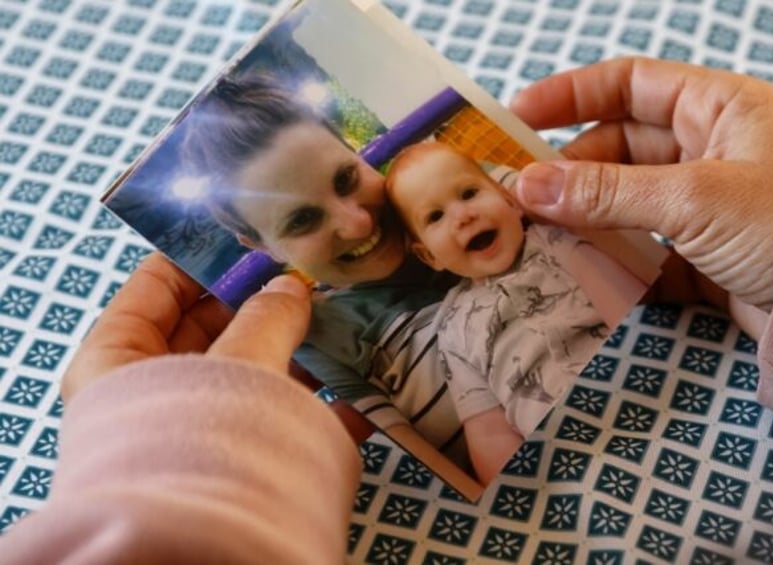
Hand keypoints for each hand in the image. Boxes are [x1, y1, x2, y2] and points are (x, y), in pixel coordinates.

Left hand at [62, 252, 374, 439]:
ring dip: (294, 348)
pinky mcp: (239, 456)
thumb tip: (293, 286)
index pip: (156, 283)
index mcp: (118, 357)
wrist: (208, 549)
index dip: (204, 253)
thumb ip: (266, 317)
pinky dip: (313, 402)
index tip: (255, 235)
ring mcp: (196, 423)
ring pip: (248, 369)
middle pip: (207, 324)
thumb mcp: (234, 364)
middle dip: (260, 301)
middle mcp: (151, 388)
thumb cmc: (200, 442)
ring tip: (339, 320)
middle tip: (306, 275)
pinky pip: (275, 415)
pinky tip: (357, 387)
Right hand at [510, 57, 772, 320]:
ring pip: (624, 202)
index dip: (570, 95)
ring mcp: (703, 206)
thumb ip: (607, 192)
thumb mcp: (693, 198)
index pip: (629, 84)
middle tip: (522, 197)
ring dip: (585, 219)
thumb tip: (529, 186)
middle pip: (617, 147)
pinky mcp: (700, 256)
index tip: (517, 116)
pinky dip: (612, 262)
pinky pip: (641, 249)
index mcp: (717, 110)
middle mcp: (708, 150)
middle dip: (569, 171)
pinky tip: (583, 274)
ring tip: (541, 236)